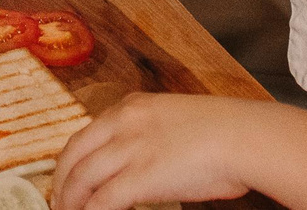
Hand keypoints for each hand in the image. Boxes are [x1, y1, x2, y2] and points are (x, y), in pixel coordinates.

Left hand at [53, 93, 267, 209]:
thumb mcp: (178, 121)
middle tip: (60, 202)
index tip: (68, 177)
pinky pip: (103, 201)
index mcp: (133, 106)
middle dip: (62, 182)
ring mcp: (130, 148)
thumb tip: (144, 164)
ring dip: (71, 202)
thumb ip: (153, 137)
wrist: (246, 138)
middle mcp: (125, 122)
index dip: (71, 160)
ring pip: (82, 179)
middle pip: (74, 154)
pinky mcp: (140, 176)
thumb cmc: (227, 133)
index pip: (86, 133)